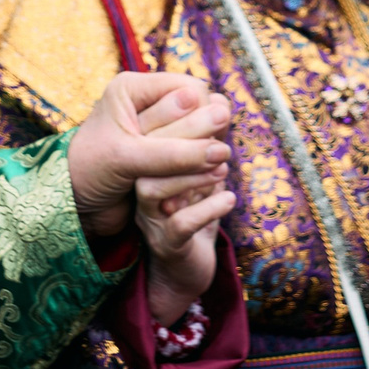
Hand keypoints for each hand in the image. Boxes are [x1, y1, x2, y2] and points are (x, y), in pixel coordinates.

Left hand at [68, 73, 232, 240]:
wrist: (73, 206)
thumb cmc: (89, 174)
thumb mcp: (128, 159)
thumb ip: (174, 153)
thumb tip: (222, 149)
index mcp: (133, 88)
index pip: (191, 90)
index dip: (203, 117)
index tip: (204, 147)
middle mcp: (148, 102)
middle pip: (199, 110)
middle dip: (201, 140)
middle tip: (201, 166)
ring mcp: (157, 128)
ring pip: (202, 134)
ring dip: (202, 159)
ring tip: (196, 181)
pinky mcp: (164, 152)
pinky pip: (196, 154)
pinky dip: (198, 171)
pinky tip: (190, 189)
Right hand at [134, 82, 236, 325]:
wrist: (187, 268)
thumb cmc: (195, 211)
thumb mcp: (201, 172)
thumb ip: (207, 140)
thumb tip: (221, 100)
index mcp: (145, 167)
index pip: (148, 131)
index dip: (175, 111)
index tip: (211, 100)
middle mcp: (139, 190)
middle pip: (146, 156)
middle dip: (184, 133)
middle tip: (222, 120)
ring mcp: (150, 219)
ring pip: (152, 190)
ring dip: (191, 173)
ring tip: (223, 166)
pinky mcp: (167, 246)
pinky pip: (178, 226)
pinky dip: (206, 209)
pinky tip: (229, 198)